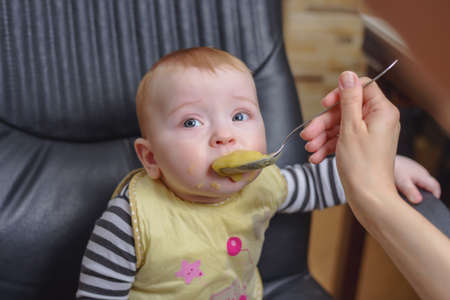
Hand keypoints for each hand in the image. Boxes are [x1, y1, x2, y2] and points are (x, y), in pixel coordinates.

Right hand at [300, 71, 400, 202]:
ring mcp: (369, 134)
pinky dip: (328, 146)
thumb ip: (349, 100)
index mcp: (381, 111)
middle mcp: (377, 120)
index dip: (340, 94)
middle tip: (308, 134)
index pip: (361, 88)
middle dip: (324, 123)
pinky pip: (342, 139)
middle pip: (345, 110)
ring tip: (309, 149)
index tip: (325, 104)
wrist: (369, 198)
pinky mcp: (361, 147)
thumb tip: (348, 75)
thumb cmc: (363, 166)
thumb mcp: (351, 128)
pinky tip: (315, 157)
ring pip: (340, 126)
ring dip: (322, 137)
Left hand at [394, 155, 440, 202]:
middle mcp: (420, 172)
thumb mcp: (402, 182)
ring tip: (405, 196)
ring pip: (418, 182)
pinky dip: (407, 185)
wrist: (381, 156)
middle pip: (427, 186)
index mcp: (423, 175)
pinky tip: (398, 188)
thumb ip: (411, 191)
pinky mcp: (406, 169)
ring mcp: (413, 169)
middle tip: (415, 203)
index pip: (435, 187)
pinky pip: (410, 179)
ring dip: (414, 190)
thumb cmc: (393, 168)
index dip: (434, 197)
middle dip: (423, 195)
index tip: (428, 204)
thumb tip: (419, 201)